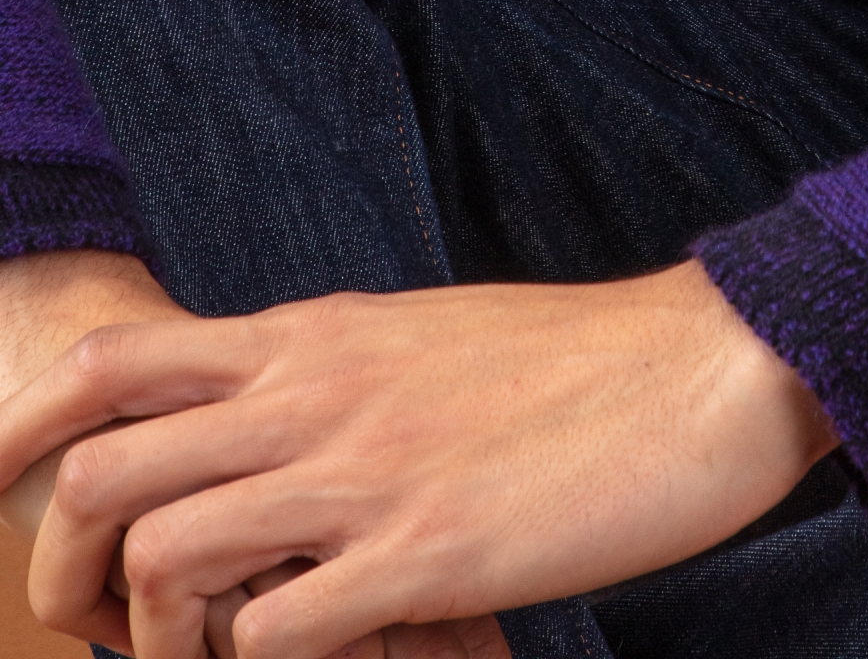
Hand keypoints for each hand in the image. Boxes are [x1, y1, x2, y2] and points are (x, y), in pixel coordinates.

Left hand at [0, 261, 838, 658]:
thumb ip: (331, 379)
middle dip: (64, 573)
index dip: (18, 437)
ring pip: (164, 559)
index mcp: (313, 336)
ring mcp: (365, 473)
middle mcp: (315, 393)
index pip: (111, 367)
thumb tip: (263, 430)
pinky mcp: (426, 553)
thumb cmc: (576, 364)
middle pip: (100, 472)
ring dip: (162, 639)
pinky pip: (271, 637)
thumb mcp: (422, 341)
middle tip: (105, 632)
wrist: (702, 365)